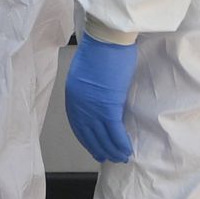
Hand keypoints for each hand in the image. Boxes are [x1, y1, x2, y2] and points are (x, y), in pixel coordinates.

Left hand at [65, 37, 138, 163]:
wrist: (106, 40)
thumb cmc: (100, 50)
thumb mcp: (86, 73)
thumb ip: (88, 90)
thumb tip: (99, 100)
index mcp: (72, 97)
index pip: (79, 126)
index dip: (88, 140)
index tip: (95, 149)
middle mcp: (79, 106)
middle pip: (89, 134)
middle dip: (100, 148)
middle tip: (109, 158)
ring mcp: (92, 108)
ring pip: (102, 136)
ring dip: (113, 150)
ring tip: (121, 158)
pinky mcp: (108, 107)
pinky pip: (115, 131)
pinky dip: (121, 143)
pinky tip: (127, 150)